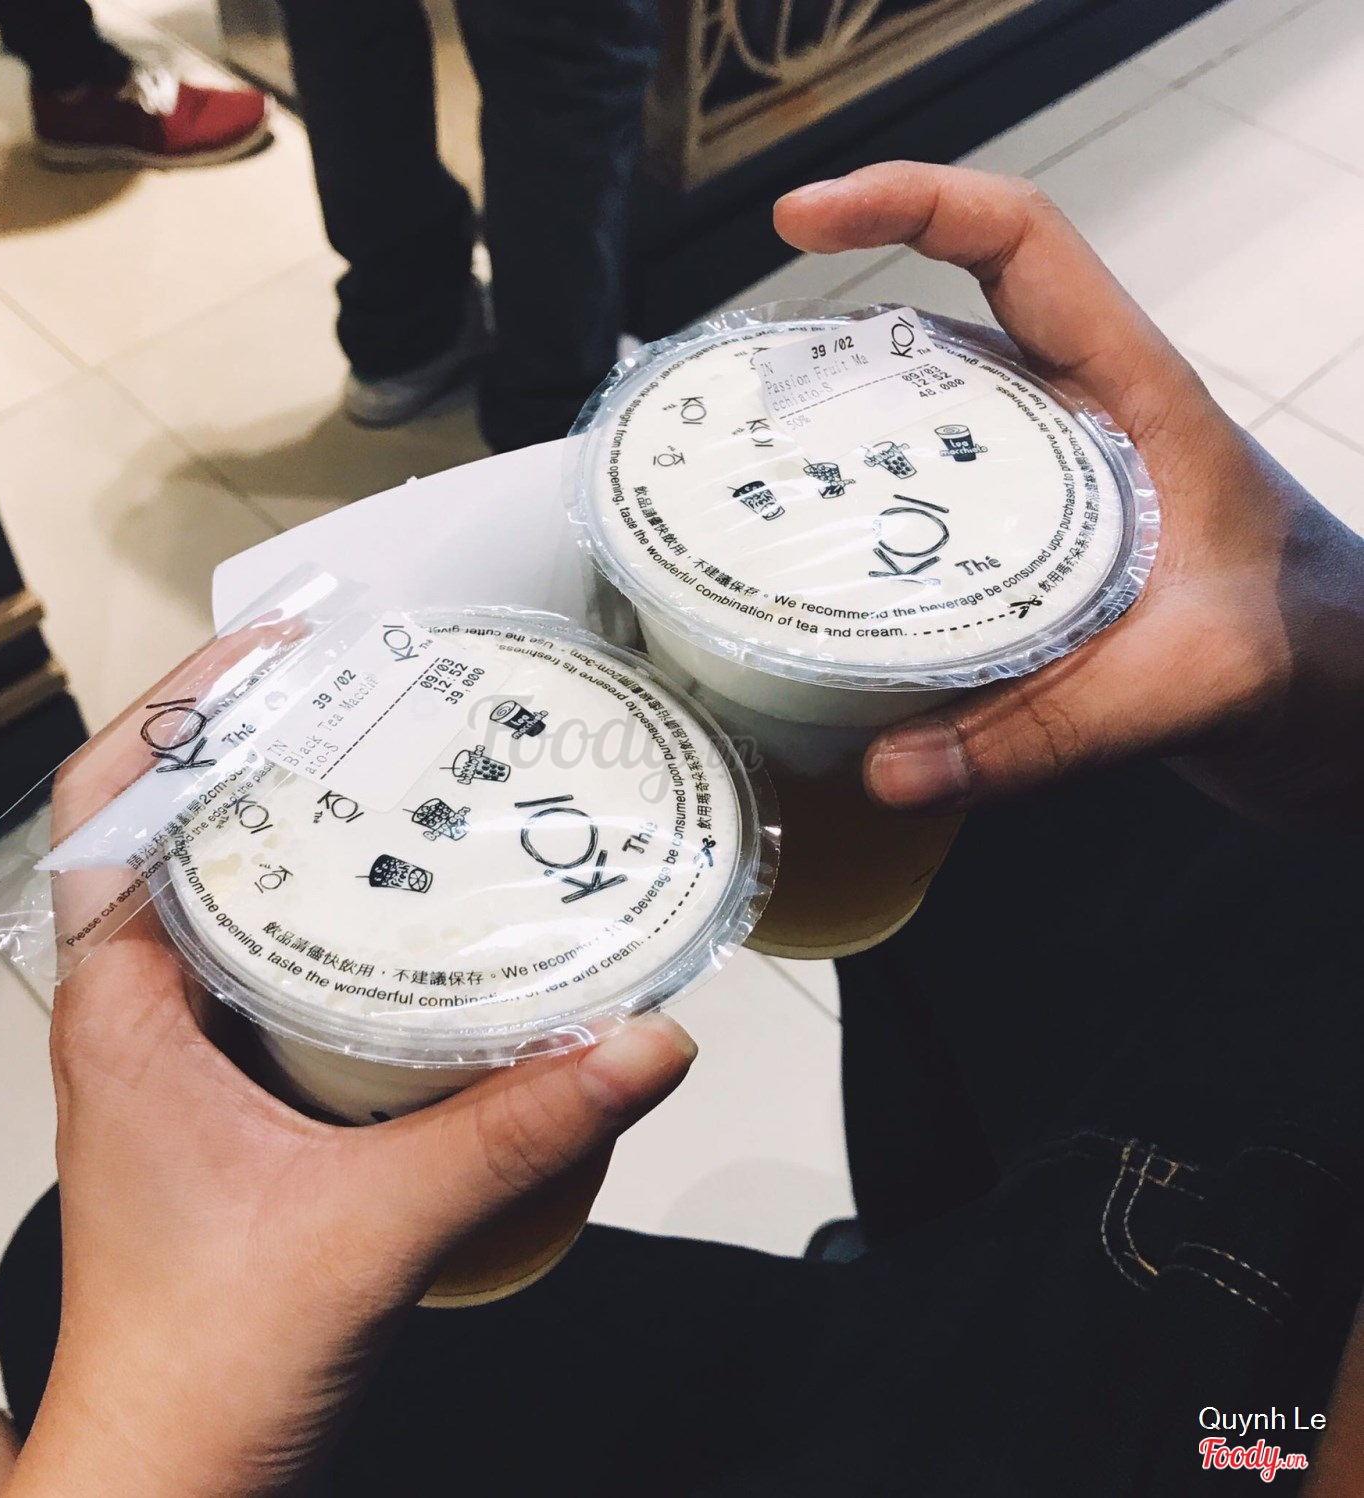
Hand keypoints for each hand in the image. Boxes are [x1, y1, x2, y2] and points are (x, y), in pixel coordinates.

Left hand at [5, 633, 696, 1497]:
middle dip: (249, 741)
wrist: (167, 1471)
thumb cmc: (205, 1365)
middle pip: (164, 825)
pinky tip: (399, 906)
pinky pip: (256, 955)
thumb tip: (642, 1043)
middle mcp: (132, 1016)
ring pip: (212, 888)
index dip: (180, 711)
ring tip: (383, 760)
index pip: (110, 811)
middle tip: (357, 686)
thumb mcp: (378, 1229)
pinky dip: (313, 903)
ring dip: (279, 817)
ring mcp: (172, 1051)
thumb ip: (516, 1131)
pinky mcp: (220, 1087)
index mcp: (121, 1016)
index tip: (273, 652)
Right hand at [775, 163, 1363, 830]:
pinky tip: (810, 584)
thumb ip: (1050, 732)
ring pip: (920, 425)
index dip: (906, 203)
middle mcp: (1074, 418)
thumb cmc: (1302, 651)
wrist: (1332, 696)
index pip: (1017, 242)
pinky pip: (923, 508)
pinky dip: (863, 528)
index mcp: (1130, 391)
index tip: (802, 220)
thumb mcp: (1190, 685)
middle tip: (734, 405)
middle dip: (830, 348)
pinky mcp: (1022, 542)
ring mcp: (1043, 479)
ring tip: (743, 490)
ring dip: (835, 443)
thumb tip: (892, 768)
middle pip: (935, 331)